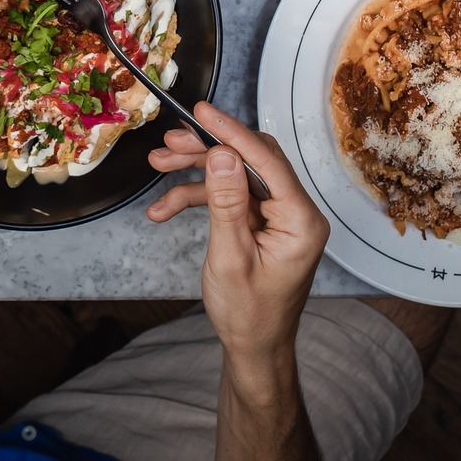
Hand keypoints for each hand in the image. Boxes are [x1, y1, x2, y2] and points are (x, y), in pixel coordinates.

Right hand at [146, 102, 328, 366]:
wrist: (253, 348)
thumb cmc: (249, 315)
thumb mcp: (230, 258)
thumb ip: (227, 203)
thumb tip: (222, 154)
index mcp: (301, 221)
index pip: (268, 161)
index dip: (232, 132)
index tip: (202, 112)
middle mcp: (295, 212)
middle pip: (250, 160)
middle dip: (207, 149)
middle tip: (170, 144)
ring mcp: (278, 216)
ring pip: (235, 174)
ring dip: (196, 171)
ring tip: (159, 165)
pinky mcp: (260, 222)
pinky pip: (228, 196)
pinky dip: (196, 197)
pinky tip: (164, 208)